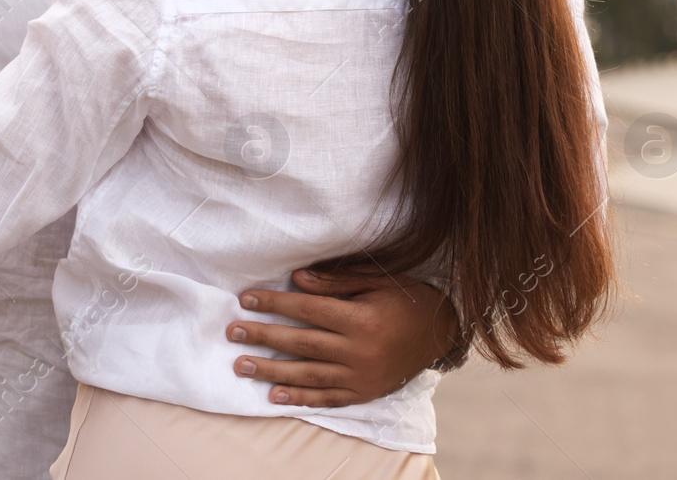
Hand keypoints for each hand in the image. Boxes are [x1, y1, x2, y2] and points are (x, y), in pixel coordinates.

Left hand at [226, 267, 457, 407]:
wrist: (443, 333)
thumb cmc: (407, 298)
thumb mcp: (377, 281)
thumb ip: (336, 281)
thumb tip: (296, 280)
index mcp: (361, 320)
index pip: (307, 311)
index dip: (275, 304)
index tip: (246, 299)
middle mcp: (359, 352)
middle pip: (301, 344)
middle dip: (263, 337)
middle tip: (233, 332)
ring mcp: (361, 377)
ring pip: (308, 375)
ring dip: (271, 371)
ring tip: (242, 366)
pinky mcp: (364, 393)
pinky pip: (327, 398)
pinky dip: (300, 398)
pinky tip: (274, 395)